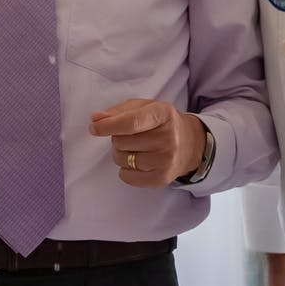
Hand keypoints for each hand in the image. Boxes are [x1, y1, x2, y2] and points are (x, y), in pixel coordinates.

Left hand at [89, 98, 206, 186]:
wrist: (190, 144)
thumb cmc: (161, 122)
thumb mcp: (144, 107)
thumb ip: (118, 111)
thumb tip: (96, 118)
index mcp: (163, 113)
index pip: (130, 122)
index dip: (108, 126)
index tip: (93, 127)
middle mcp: (168, 137)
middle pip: (122, 141)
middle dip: (117, 138)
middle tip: (129, 136)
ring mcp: (166, 160)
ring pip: (122, 159)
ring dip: (120, 153)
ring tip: (135, 148)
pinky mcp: (162, 178)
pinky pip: (127, 177)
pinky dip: (125, 170)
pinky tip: (137, 162)